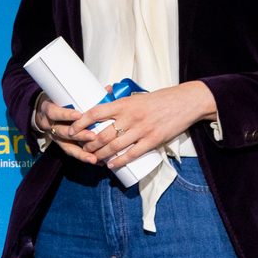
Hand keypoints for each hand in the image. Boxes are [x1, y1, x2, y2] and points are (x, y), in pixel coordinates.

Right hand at [32, 96, 100, 164]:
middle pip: (63, 132)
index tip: (79, 115)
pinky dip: (83, 157)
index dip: (66, 115)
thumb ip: (85, 94)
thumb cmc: (57, 103)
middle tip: (93, 136)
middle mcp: (50, 126)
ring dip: (82, 151)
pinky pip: (71, 153)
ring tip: (95, 156)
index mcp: (49, 111)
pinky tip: (95, 161)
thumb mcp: (64, 96)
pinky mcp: (61, 144)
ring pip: (67, 145)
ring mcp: (55, 137)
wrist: (41, 114)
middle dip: (79, 135)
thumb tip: (108, 89)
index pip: (55, 113)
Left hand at [71, 81, 216, 170]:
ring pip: (114, 146)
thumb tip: (104, 92)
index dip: (80, 122)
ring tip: (93, 158)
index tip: (71, 130)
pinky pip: (132, 154)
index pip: (95, 112)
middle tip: (82, 148)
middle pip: (102, 134)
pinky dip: (119, 161)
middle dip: (88, 144)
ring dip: (100, 155)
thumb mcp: (137, 95)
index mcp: (124, 104)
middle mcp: (130, 117)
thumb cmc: (161, 99)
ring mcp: (142, 130)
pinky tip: (111, 165)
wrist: (187, 102)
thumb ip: (120, 98)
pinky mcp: (153, 140)